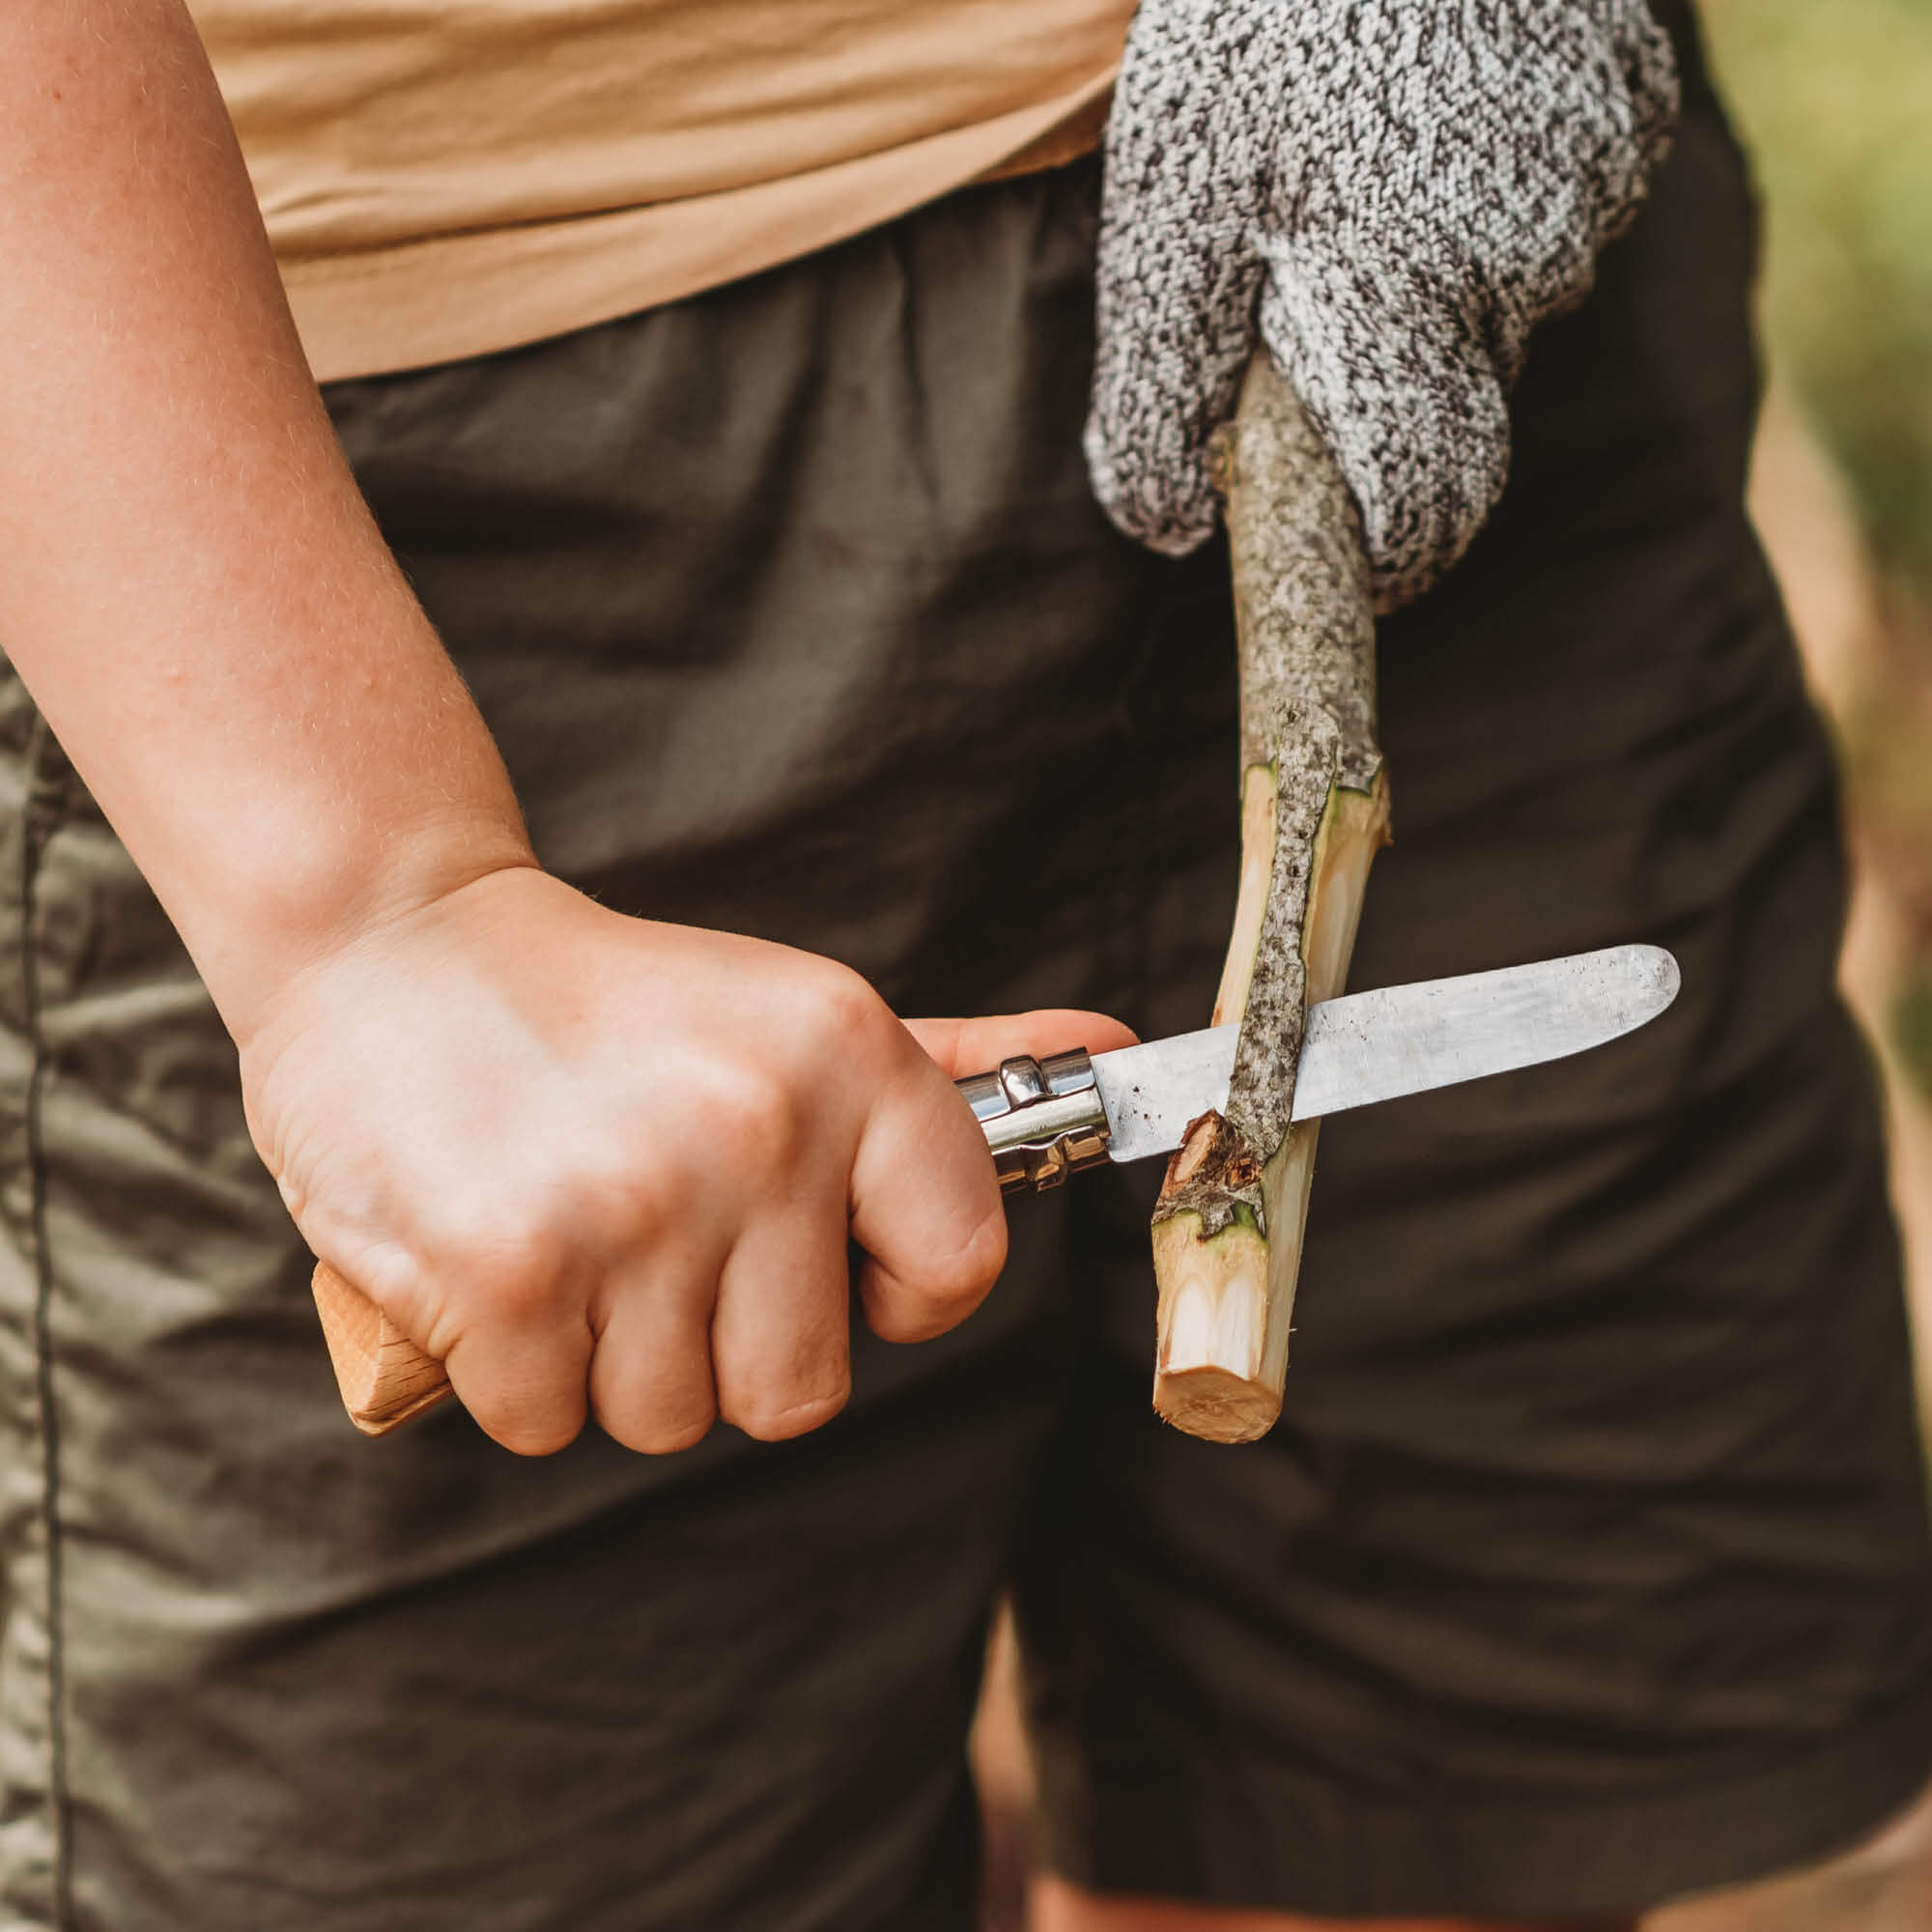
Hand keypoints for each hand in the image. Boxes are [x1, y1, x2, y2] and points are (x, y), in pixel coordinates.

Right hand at [240, 866, 1132, 1453]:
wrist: (393, 937)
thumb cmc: (615, 1001)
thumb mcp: (798, 1010)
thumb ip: (961, 1055)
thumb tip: (1112, 1053)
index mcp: (851, 1058)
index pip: (961, 1268)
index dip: (895, 1290)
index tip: (825, 1255)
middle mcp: (760, 1129)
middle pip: (802, 1388)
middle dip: (728, 1344)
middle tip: (658, 1238)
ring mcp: (634, 1206)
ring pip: (672, 1418)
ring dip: (618, 1361)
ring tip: (576, 1233)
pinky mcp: (508, 1275)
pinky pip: (551, 1425)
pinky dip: (519, 1374)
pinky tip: (502, 1260)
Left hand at [1085, 0, 1678, 609]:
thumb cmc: (1251, 29)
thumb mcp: (1166, 211)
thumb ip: (1160, 388)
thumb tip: (1167, 532)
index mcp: (1406, 289)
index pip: (1426, 501)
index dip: (1386, 558)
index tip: (1352, 572)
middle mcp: (1528, 255)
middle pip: (1461, 412)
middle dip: (1392, 415)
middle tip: (1322, 345)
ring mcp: (1597, 185)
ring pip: (1505, 314)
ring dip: (1431, 299)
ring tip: (1360, 187)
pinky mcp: (1633, 119)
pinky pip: (1557, 224)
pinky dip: (1488, 217)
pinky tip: (1429, 135)